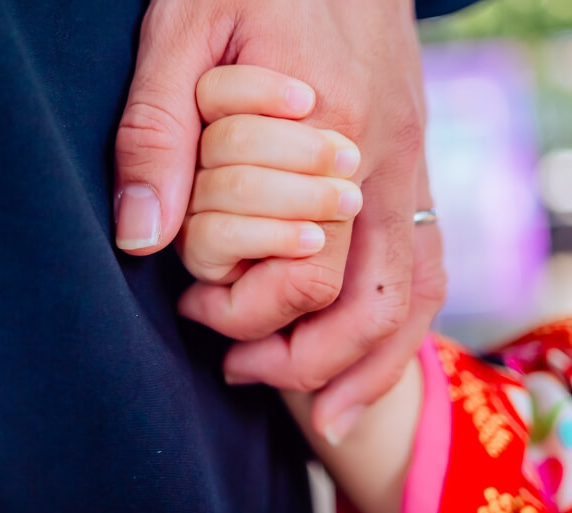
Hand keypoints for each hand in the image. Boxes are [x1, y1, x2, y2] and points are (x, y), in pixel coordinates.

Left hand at [114, 0, 444, 442]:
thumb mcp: (183, 27)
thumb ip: (161, 131)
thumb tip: (142, 239)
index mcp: (332, 127)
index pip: (300, 267)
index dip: (243, 308)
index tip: (190, 302)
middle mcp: (385, 158)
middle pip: (369, 300)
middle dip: (301, 356)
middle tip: (237, 369)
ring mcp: (411, 162)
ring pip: (416, 293)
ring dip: (370, 363)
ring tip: (322, 414)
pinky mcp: (413, 162)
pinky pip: (428, 262)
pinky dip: (403, 324)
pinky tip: (369, 352)